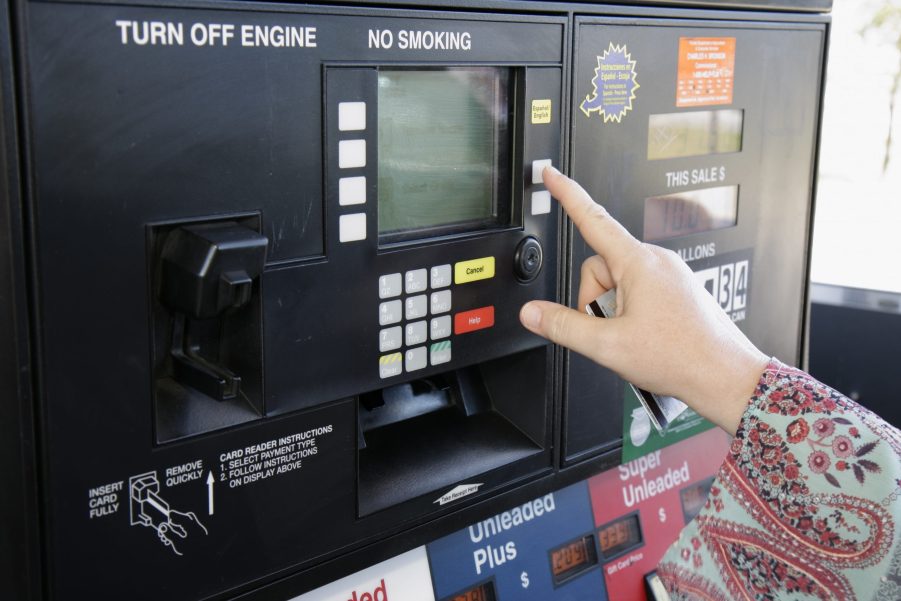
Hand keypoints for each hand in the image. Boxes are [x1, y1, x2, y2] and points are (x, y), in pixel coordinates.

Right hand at [519, 167, 768, 433]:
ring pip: (617, 282)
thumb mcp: (608, 345)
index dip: (566, 194)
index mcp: (638, 263)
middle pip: (599, 267)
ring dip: (613, 310)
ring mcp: (668, 274)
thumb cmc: (681, 356)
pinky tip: (645, 336)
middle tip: (611, 331)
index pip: (592, 219)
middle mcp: (656, 261)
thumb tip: (533, 313)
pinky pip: (637, 291)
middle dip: (594, 300)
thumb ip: (563, 325)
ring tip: (634, 338)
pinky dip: (630, 313)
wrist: (724, 375)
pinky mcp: (676, 289)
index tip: (551, 174)